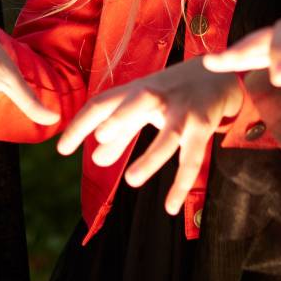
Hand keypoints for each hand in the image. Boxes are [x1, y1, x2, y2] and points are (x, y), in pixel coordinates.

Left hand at [56, 59, 244, 214]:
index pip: (103, 104)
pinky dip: (182, 184)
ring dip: (151, 157)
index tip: (62, 150)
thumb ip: (120, 132)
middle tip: (101, 137)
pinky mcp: (202, 127)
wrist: (218, 74)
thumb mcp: (143, 107)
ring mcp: (182, 112)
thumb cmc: (172, 93)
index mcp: (136, 91)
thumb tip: (97, 160)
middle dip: (122, 118)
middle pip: (139, 102)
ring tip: (131, 180)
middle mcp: (158, 98)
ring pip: (169, 137)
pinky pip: (192, 159)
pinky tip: (170, 206)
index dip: (81, 124)